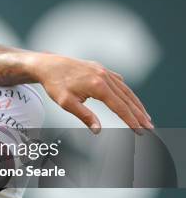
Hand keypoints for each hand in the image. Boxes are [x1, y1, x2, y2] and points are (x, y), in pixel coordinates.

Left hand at [31, 53, 152, 133]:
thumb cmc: (55, 84)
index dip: (131, 121)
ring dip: (136, 103)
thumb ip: (84, 116)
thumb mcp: (66, 103)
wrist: (47, 65)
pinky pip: (118, 82)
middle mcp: (104, 76)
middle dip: (139, 114)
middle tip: (149, 127)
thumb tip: (97, 130)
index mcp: (97, 85)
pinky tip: (130, 99)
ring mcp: (103, 70)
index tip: (140, 131)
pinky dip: (127, 92)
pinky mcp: (100, 68)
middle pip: (127, 98)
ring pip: (125, 89)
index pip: (119, 107)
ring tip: (144, 116)